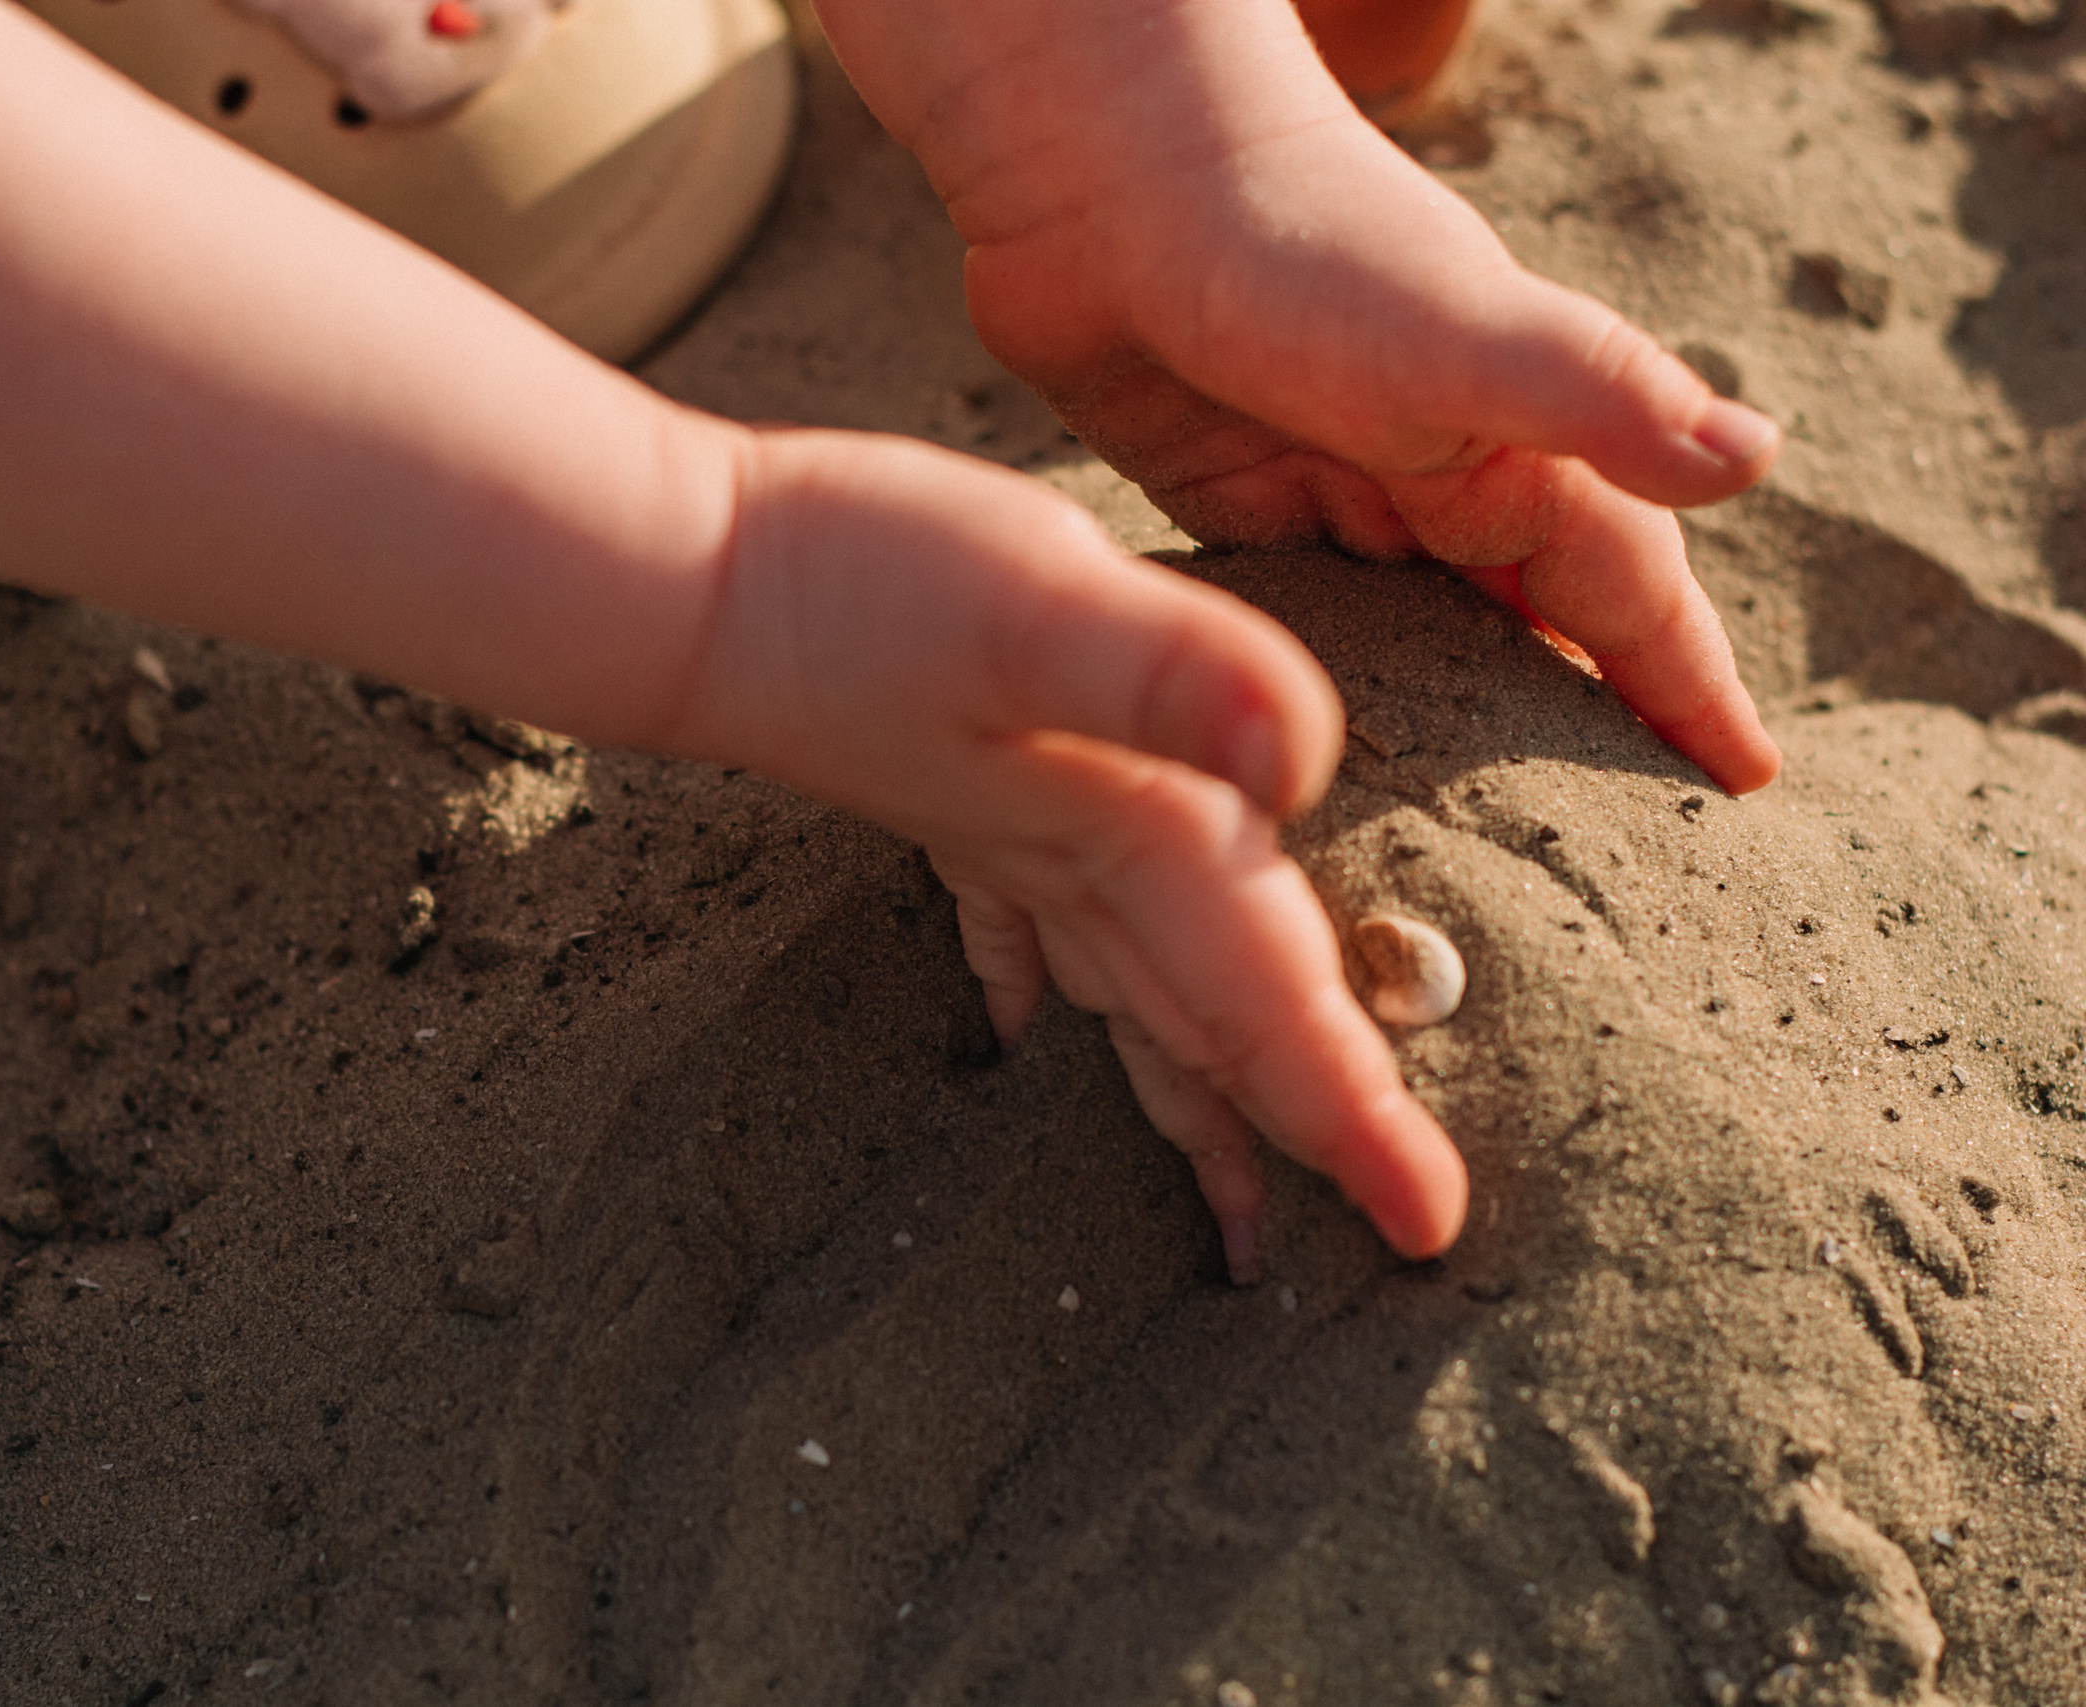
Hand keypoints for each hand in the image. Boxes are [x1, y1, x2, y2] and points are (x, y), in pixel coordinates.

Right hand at [681, 429, 1469, 1266]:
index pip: (1265, 1004)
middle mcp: (1076, 861)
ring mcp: (1004, 838)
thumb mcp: (1033, 607)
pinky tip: (1032, 1025)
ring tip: (1238, 1192)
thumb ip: (1169, 675)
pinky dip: (1047, 987)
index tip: (1428, 1227)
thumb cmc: (860, 585)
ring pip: (1132, 1001)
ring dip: (1195, 1096)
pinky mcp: (951, 792)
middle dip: (1296, 1138)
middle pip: (1208, 1032)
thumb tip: (1304, 762)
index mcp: (1130, 832)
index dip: (1353, 1118)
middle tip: (1381, 1232)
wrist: (688, 580)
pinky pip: (1021, 925)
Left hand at [816, 0, 1783, 796]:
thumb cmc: (1295, 247)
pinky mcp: (1241, 513)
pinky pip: (1309, 625)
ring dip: (1463, 731)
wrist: (1111, 184)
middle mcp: (1440, 484)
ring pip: (1427, 647)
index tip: (1747, 785)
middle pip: (1536, 638)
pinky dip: (1332, 691)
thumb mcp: (1460, 337)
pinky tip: (1319, 768)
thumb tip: (1754, 462)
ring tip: (1489, 841)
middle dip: (1585, 731)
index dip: (1688, 690)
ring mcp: (1340, 500)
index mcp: (1516, 453)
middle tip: (1631, 851)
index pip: (1630, 599)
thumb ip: (1596, 396)